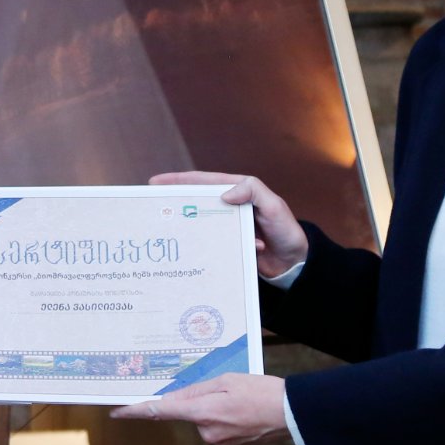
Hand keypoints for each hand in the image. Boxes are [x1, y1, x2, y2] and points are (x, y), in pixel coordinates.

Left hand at [110, 374, 290, 444]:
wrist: (292, 415)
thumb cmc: (261, 392)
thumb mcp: (226, 380)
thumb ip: (196, 389)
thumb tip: (174, 397)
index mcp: (203, 411)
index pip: (161, 411)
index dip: (137, 411)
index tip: (117, 411)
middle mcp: (207, 431)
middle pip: (188, 412)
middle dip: (199, 399)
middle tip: (224, 388)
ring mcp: (219, 441)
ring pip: (204, 419)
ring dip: (215, 408)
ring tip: (241, 399)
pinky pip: (218, 428)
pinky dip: (226, 418)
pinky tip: (244, 411)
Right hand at [150, 171, 306, 278]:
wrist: (295, 264)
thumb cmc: (287, 231)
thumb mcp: (274, 206)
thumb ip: (253, 192)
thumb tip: (224, 193)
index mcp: (239, 191)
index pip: (205, 181)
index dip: (180, 180)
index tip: (156, 182)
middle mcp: (230, 206)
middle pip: (196, 200)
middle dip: (173, 201)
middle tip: (150, 205)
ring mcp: (227, 226)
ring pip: (199, 221)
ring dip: (182, 224)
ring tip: (160, 227)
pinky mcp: (227, 244)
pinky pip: (207, 241)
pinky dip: (196, 244)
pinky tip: (181, 249)